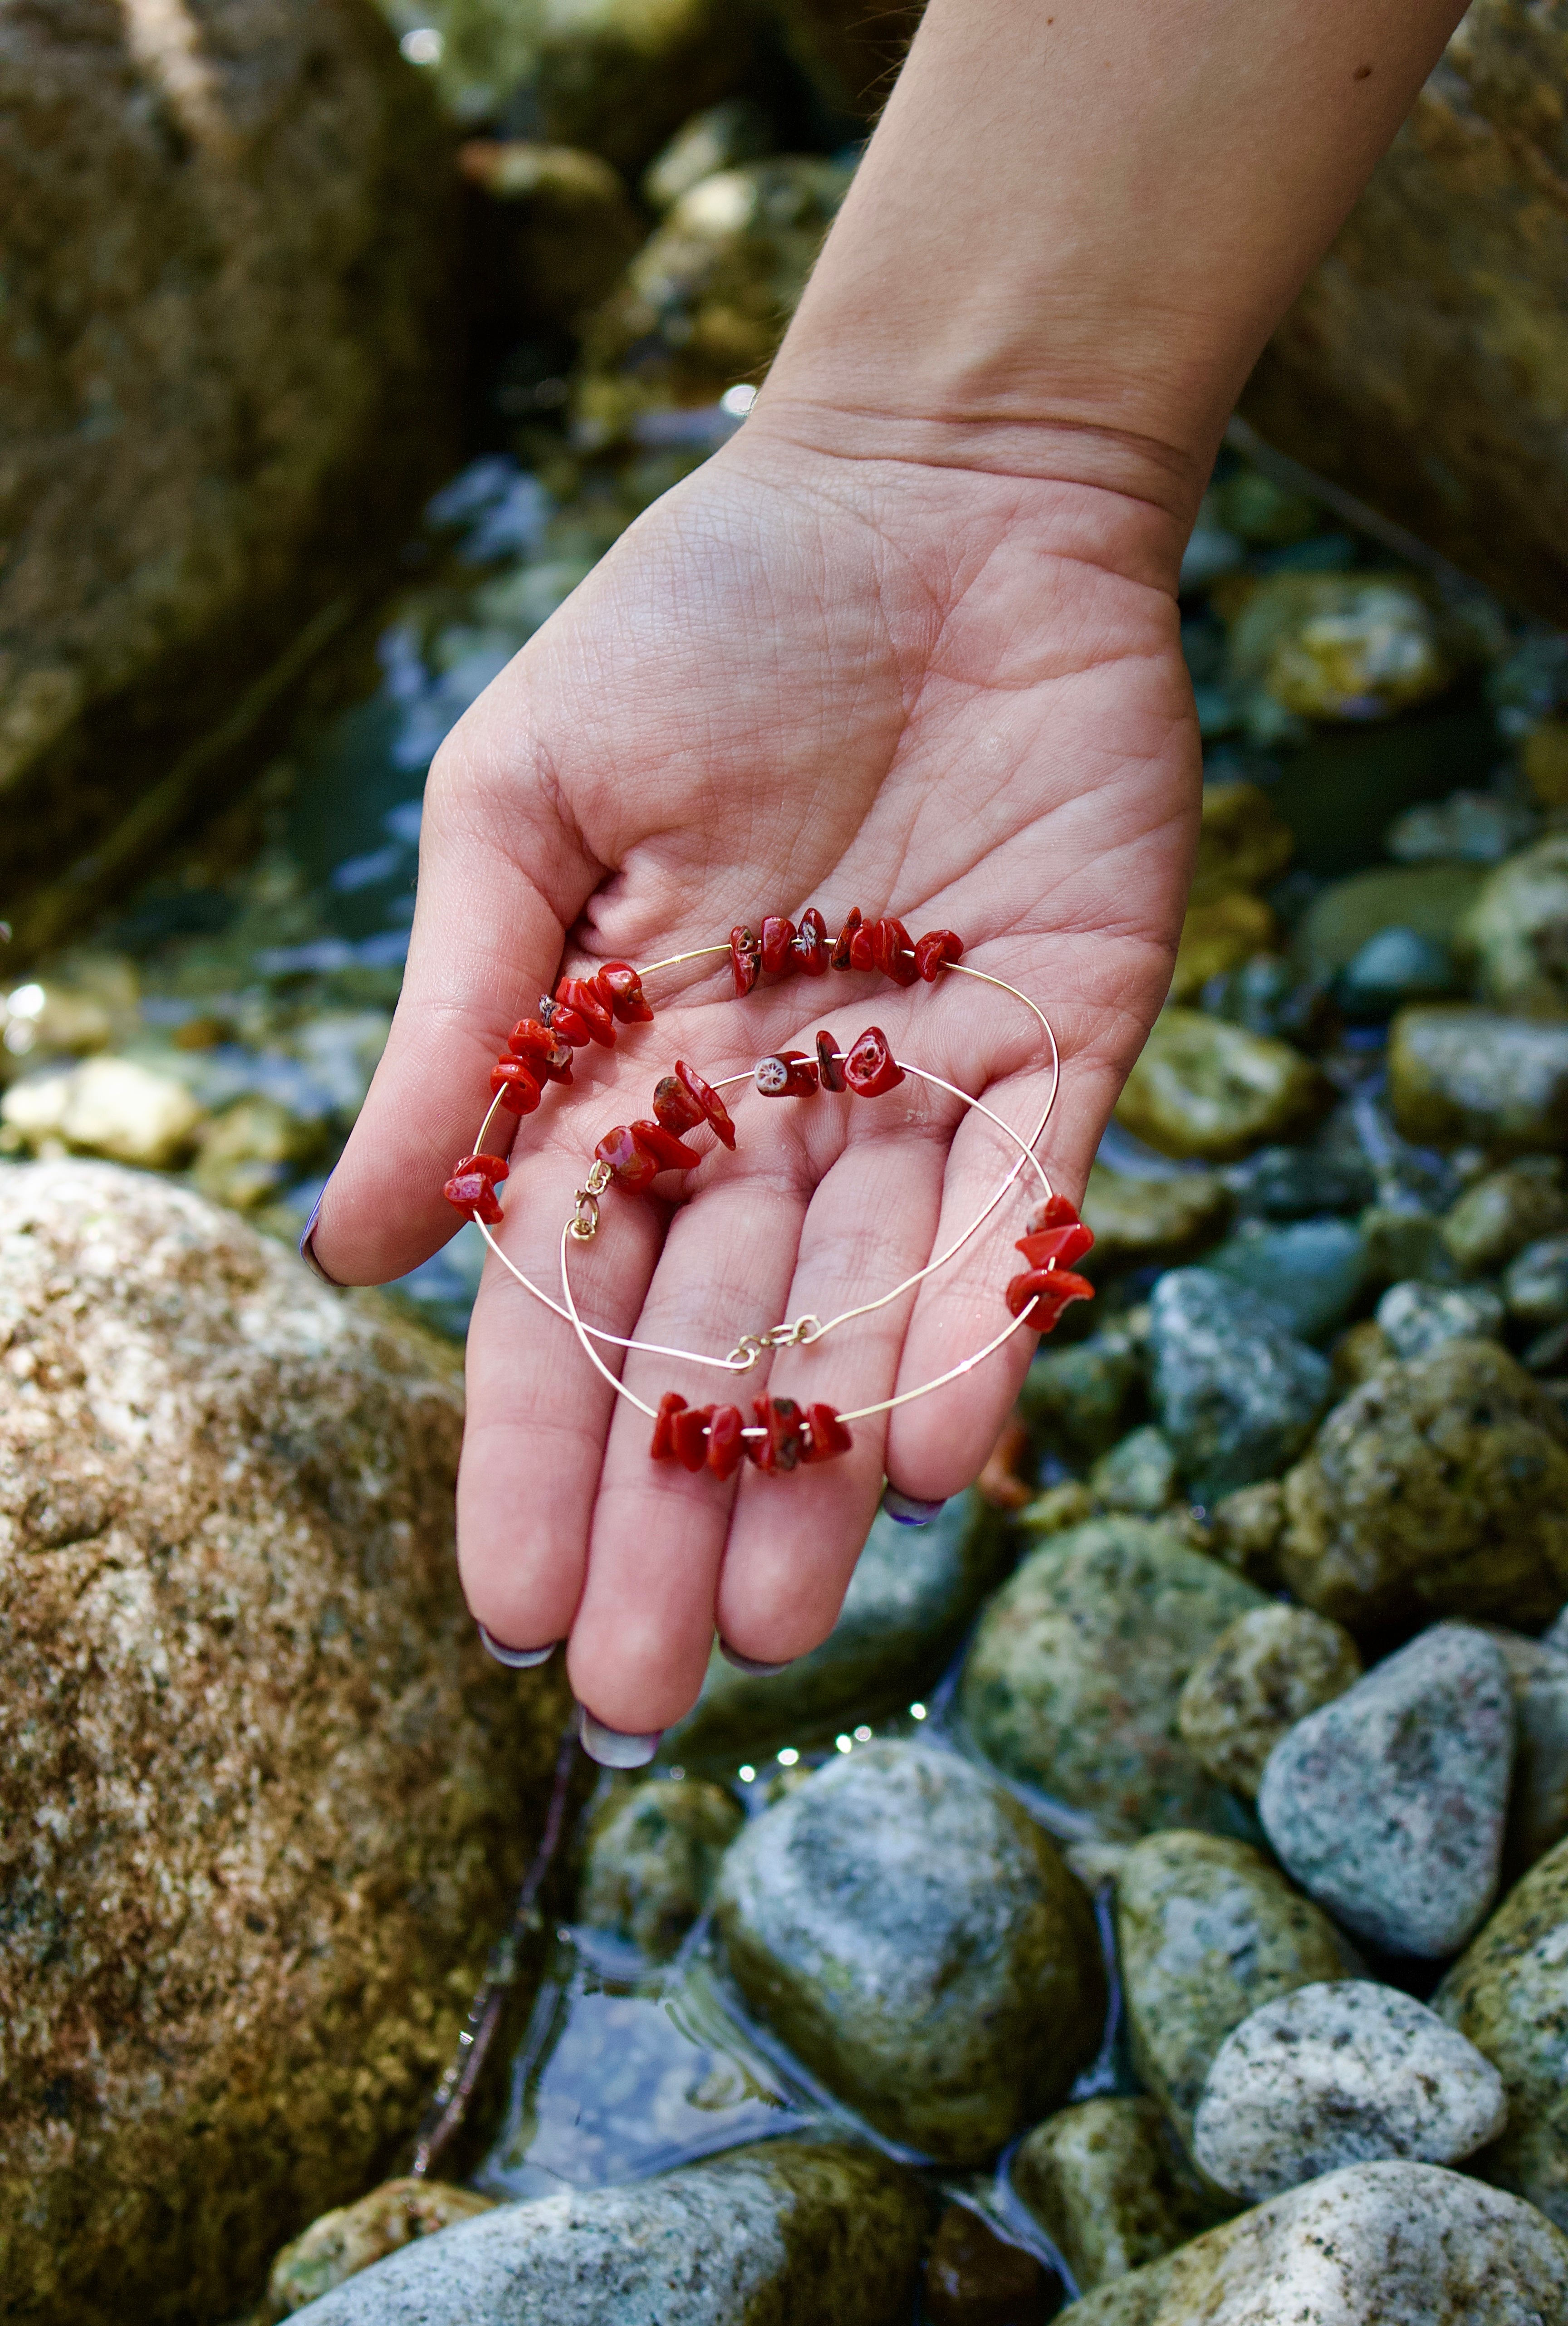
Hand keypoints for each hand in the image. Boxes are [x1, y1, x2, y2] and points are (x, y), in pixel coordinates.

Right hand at [308, 409, 1198, 1739]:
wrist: (936, 494)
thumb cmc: (699, 625)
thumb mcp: (524, 805)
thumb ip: (459, 1026)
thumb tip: (351, 1249)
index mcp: (628, 1063)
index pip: (564, 1296)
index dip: (533, 1454)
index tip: (506, 1608)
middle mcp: (774, 1105)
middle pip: (712, 1341)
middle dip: (672, 1514)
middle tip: (643, 1695)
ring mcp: (926, 1082)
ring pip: (862, 1310)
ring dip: (818, 1462)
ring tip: (778, 1624)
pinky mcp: (1069, 1041)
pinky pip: (1023, 1211)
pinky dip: (981, 1322)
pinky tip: (932, 1456)